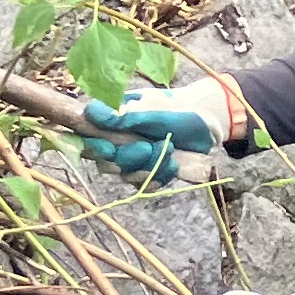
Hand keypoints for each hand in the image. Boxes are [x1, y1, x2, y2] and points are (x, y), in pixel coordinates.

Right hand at [78, 75, 243, 186]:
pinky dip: (159, 176)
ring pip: (124, 174)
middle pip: (105, 160)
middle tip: (150, 146)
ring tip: (169, 150)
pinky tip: (173, 164)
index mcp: (112, 118)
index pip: (87, 135)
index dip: (94, 146)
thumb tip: (90, 111)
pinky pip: (143, 184)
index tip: (110, 149)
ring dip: (148, 166)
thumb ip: (124, 117)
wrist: (207, 124)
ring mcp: (131, 157)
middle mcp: (116, 138)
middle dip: (130, 157)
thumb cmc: (178, 110)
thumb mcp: (153, 111)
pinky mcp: (146, 172)